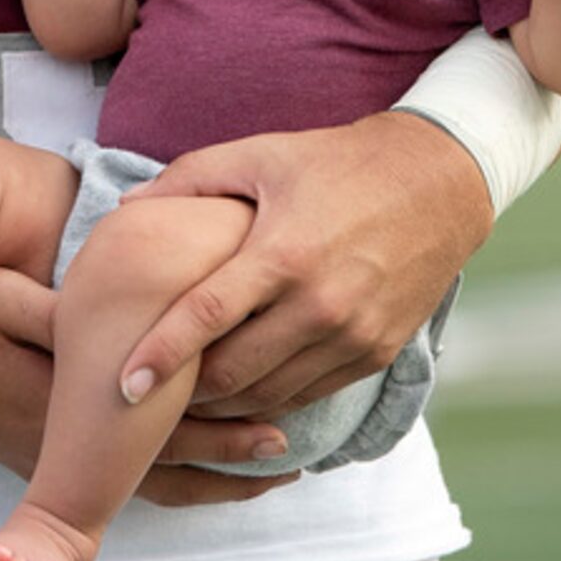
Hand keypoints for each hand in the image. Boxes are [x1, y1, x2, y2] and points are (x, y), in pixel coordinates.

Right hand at [0, 262, 290, 499]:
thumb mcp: (5, 298)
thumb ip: (68, 317)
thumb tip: (140, 325)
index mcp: (63, 403)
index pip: (160, 428)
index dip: (220, 428)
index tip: (276, 422)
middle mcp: (62, 440)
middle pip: (163, 465)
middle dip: (227, 459)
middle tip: (286, 451)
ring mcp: (49, 450)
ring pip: (143, 480)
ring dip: (205, 475)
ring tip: (258, 467)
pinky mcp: (38, 447)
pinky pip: (118, 477)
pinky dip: (166, 473)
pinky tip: (191, 464)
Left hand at [117, 113, 489, 419]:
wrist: (438, 182)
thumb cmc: (335, 162)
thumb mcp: (259, 154)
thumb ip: (188, 179)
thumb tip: (125, 209)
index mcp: (282, 253)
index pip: (206, 316)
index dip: (160, 355)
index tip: (122, 385)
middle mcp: (320, 305)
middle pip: (234, 372)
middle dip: (183, 393)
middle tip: (144, 396)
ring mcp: (353, 336)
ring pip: (270, 395)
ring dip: (223, 406)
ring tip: (182, 402)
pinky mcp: (376, 353)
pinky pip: (309, 394)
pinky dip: (269, 402)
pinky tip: (238, 395)